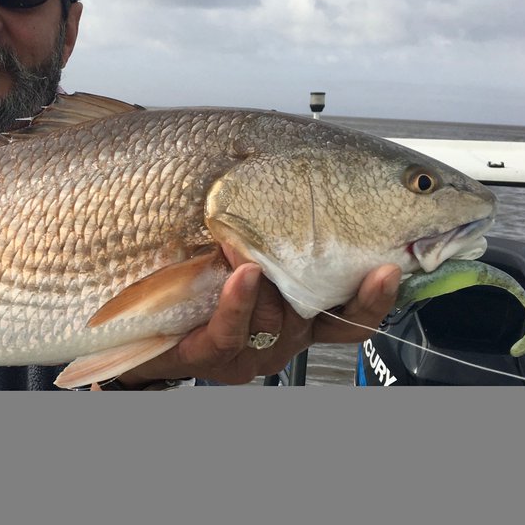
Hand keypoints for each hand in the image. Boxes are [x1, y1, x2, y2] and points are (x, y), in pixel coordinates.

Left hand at [114, 250, 401, 386]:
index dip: (377, 296)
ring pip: (276, 321)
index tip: (392, 266)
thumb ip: (283, 223)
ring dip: (269, 276)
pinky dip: (240, 300)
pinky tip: (243, 272)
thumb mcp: (246, 243)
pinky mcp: (207, 353)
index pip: (353, 314)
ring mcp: (246, 350)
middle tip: (343, 247)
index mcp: (299, 314)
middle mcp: (279, 336)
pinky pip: (232, 331)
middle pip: (322, 317)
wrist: (132, 319)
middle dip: (334, 283)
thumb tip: (318, 170)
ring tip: (250, 239)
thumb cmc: (192, 272)